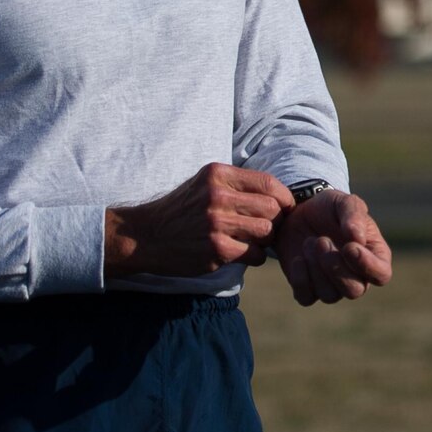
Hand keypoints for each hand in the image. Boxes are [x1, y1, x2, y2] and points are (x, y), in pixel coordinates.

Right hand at [104, 162, 293, 278]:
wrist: (145, 235)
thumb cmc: (181, 209)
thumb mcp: (205, 183)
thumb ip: (238, 184)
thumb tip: (279, 194)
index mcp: (219, 175)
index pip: (269, 183)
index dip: (285, 197)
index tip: (286, 207)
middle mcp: (218, 196)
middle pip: (272, 208)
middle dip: (276, 220)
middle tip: (268, 228)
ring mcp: (217, 223)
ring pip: (266, 232)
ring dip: (265, 240)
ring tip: (252, 241)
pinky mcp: (216, 249)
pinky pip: (254, 254)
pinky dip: (253, 256)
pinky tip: (240, 253)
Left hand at [276, 190, 392, 306]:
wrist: (300, 212)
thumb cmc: (330, 208)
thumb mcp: (344, 203)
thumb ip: (354, 215)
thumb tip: (357, 238)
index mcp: (373, 255)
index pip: (381, 274)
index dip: (367, 266)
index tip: (349, 247)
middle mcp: (356, 276)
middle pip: (355, 290)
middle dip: (336, 268)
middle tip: (322, 240)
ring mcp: (332, 285)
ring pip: (330, 296)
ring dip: (317, 269)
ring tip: (309, 242)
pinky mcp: (308, 288)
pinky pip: (306, 298)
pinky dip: (301, 279)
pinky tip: (298, 258)